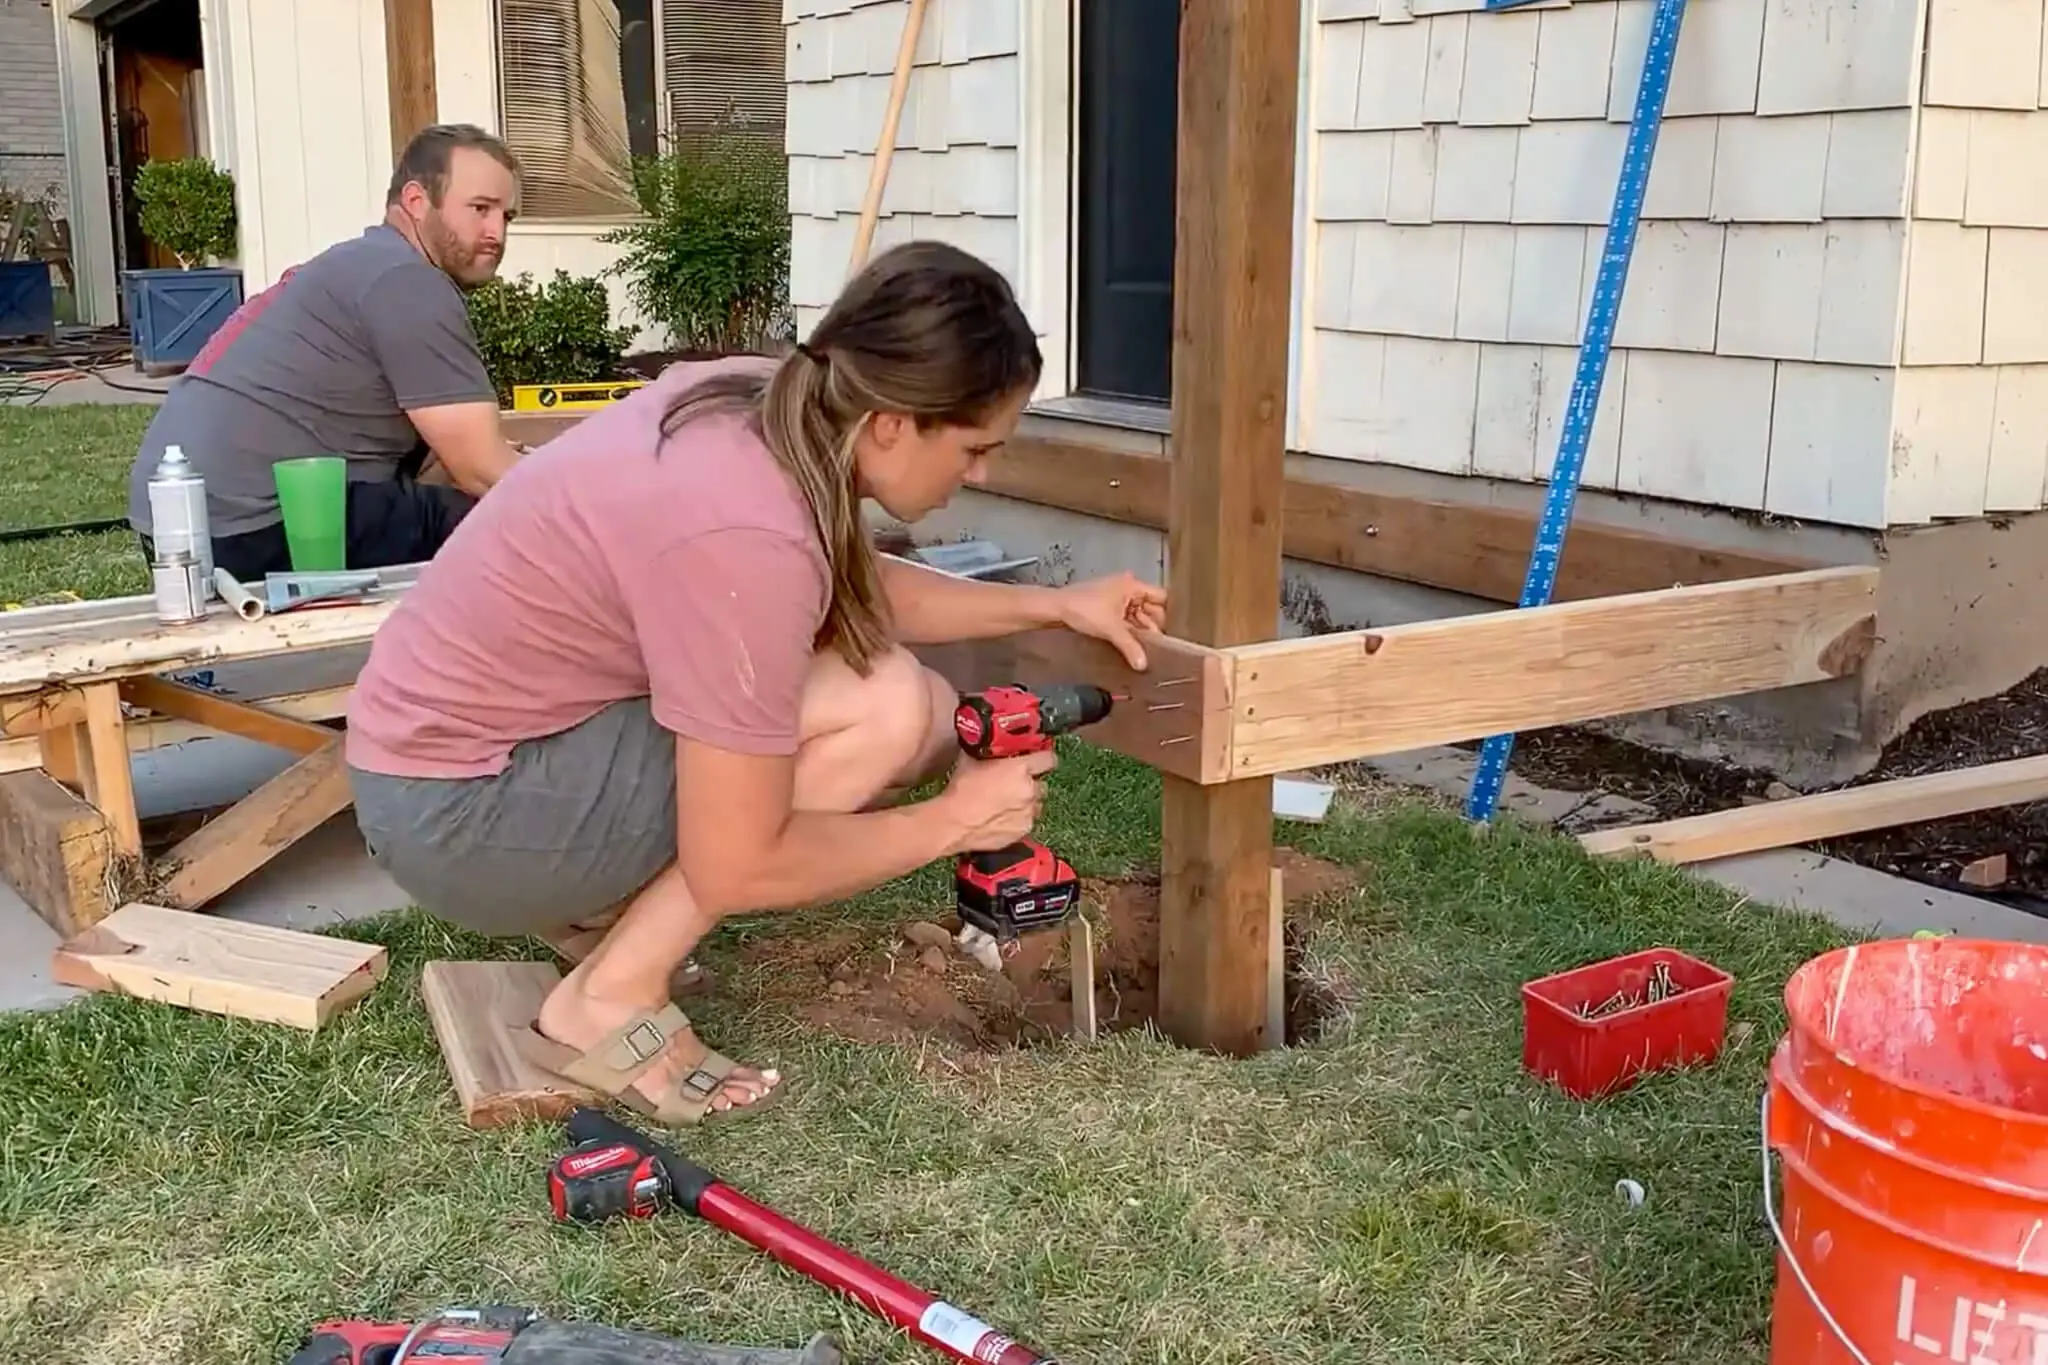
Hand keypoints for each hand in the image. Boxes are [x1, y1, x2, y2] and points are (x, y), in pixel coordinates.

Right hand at [938, 749, 1058, 851]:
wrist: (953, 823)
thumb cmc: (960, 794)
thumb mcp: (970, 760)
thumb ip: (986, 750)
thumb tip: (986, 743)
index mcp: (1020, 769)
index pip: (1048, 758)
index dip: (1042, 758)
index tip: (1038, 759)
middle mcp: (1029, 790)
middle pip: (1041, 782)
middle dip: (1030, 782)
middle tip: (1013, 783)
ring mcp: (1028, 812)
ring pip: (1036, 803)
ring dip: (1026, 801)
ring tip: (1006, 802)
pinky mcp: (1024, 830)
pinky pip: (1027, 820)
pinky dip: (1019, 818)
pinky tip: (1002, 817)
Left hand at [1054, 572, 1168, 669]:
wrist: (1055, 608)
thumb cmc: (1083, 610)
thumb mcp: (1111, 629)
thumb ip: (1130, 647)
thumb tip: (1143, 665)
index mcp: (1132, 585)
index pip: (1161, 598)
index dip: (1164, 616)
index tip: (1163, 635)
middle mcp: (1127, 588)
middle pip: (1150, 608)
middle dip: (1150, 627)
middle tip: (1151, 647)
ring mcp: (1116, 597)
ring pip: (1137, 615)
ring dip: (1138, 631)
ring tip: (1140, 649)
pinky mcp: (1106, 606)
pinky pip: (1124, 618)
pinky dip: (1127, 630)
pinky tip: (1127, 644)